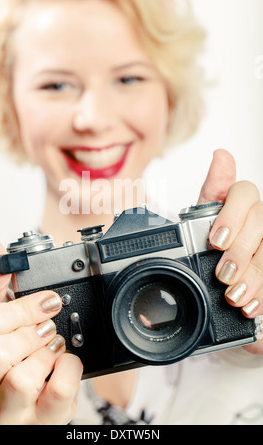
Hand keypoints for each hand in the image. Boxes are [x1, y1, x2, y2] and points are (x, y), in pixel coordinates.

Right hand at [0, 237, 82, 423]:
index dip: (22, 306)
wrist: (23, 406)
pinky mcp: (40, 425)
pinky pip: (59, 393)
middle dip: (31, 331)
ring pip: (22, 380)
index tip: (47, 300)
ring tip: (52, 347)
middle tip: (47, 326)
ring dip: (48, 353)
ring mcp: (8, 416)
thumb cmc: (7, 360)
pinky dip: (70, 369)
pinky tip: (64, 364)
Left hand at [198, 149, 262, 354]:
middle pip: (260, 224)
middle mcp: (258, 219)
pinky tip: (253, 307)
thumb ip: (212, 191)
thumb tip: (221, 154)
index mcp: (240, 203)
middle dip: (240, 251)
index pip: (244, 192)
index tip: (214, 240)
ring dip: (253, 277)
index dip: (231, 215)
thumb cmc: (212, 242)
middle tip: (222, 273)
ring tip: (233, 297)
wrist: (223, 279)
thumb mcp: (204, 219)